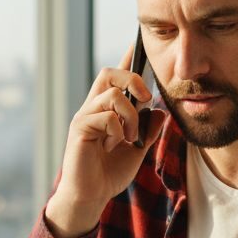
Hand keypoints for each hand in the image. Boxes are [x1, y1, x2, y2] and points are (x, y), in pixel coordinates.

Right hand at [44, 42, 168, 237]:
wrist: (92, 196)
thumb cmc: (110, 173)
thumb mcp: (138, 150)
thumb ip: (148, 130)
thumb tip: (158, 110)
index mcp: (107, 110)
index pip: (116, 78)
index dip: (127, 58)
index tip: (138, 41)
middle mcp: (93, 108)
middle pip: (109, 73)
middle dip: (132, 79)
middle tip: (145, 98)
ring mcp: (85, 117)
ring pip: (112, 95)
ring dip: (129, 116)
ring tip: (129, 137)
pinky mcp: (80, 128)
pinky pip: (105, 116)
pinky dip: (117, 130)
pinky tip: (114, 146)